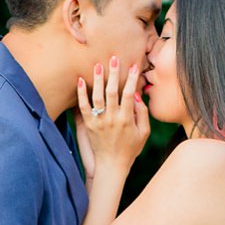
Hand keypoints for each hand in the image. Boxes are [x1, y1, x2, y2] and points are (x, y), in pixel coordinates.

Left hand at [75, 56, 149, 174]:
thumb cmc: (130, 149)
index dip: (132, 79)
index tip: (134, 66)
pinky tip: (80, 80)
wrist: (111, 165)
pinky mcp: (88, 125)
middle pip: (112, 92)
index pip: (129, 94)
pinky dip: (81, 94)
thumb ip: (142, 113)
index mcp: (127, 119)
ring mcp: (99, 122)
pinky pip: (83, 107)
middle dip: (113, 74)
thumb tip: (136, 94)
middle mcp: (112, 119)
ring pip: (97, 97)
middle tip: (113, 58)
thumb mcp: (144, 133)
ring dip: (97, 79)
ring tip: (97, 64)